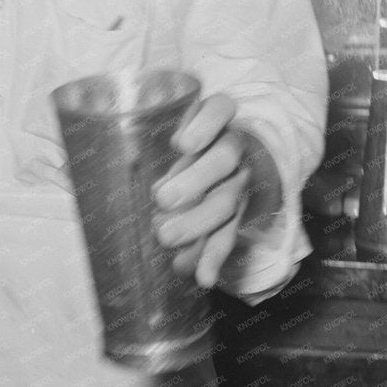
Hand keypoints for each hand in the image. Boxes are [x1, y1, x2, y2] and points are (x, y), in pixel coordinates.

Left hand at [152, 93, 256, 288]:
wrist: (246, 153)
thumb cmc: (198, 135)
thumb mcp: (184, 125)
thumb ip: (164, 147)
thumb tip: (140, 184)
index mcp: (221, 116)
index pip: (218, 109)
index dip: (203, 125)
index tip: (181, 143)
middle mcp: (236, 146)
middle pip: (223, 160)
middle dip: (194, 181)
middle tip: (162, 198)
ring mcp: (242, 179)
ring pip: (227, 200)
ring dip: (197, 222)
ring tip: (166, 237)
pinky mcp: (242, 210)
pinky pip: (230, 233)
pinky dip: (215, 257)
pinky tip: (202, 277)